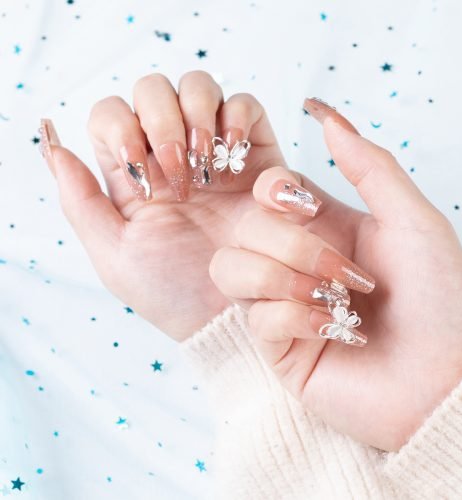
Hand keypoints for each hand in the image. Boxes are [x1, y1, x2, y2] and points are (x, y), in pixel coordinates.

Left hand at [40, 72, 284, 340]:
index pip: (112, 115)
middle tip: (181, 176)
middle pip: (152, 90)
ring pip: (197, 86)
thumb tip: (53, 145)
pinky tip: (234, 157)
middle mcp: (170, 156)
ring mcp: (213, 151)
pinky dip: (238, 118)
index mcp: (132, 176)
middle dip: (163, 123)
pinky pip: (245, 105)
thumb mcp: (115, 255)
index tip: (142, 174)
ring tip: (209, 166)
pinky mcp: (255, 154)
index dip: (122, 127)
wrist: (232, 313)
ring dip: (198, 117)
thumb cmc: (175, 293)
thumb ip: (80, 201)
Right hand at [209, 98, 461, 450]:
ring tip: (333, 303)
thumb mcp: (414, 220)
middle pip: (246, 228)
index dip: (274, 191)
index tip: (305, 206)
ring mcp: (279, 300)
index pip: (265, 190)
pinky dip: (295, 319)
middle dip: (296, 247)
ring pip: (231, 268)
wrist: (444, 380)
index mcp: (321, 226)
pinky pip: (255, 316)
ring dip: (284, 279)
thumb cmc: (439, 299)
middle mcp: (293, 259)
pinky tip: (332, 332)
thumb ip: (370, 165)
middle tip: (348, 275)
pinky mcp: (274, 343)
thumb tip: (326, 113)